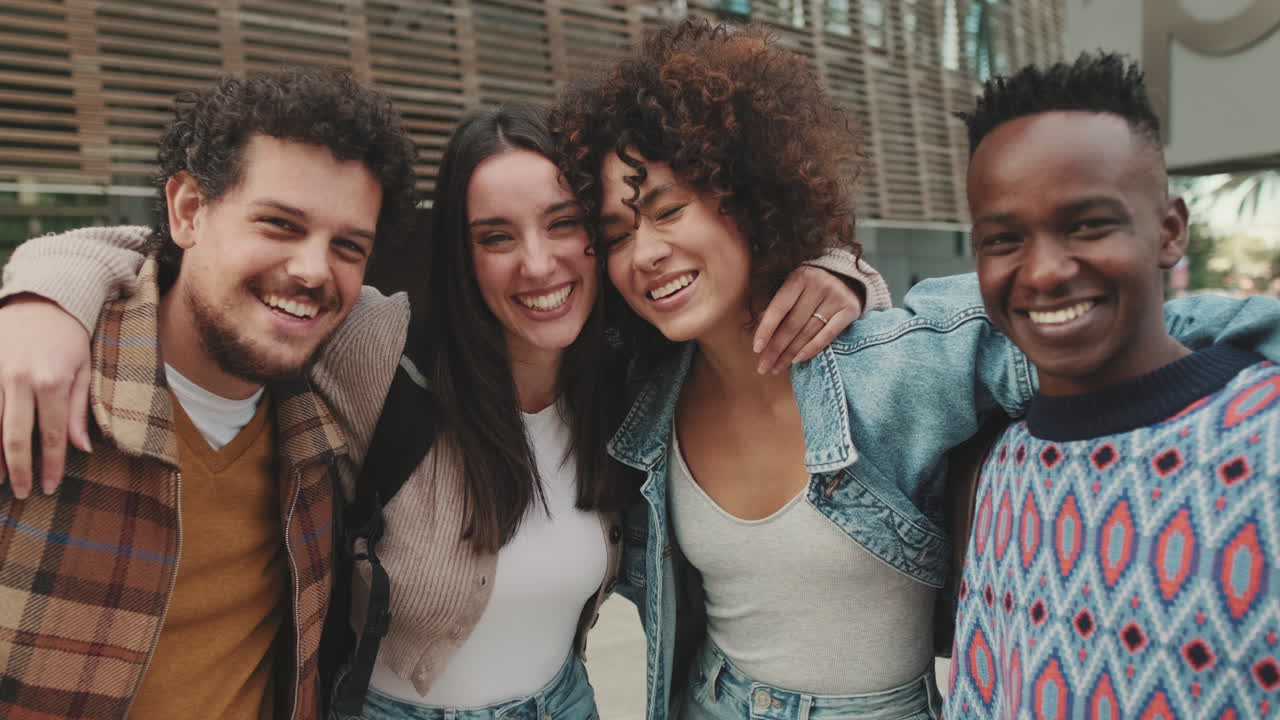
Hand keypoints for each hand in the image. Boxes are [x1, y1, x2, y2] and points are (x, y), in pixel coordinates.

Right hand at [0, 295, 92, 498]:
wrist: (42, 297)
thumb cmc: (69, 336)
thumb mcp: (84, 371)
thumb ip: (80, 411)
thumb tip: (81, 449)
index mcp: (52, 382)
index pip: (51, 435)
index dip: (50, 465)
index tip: (48, 487)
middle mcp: (19, 380)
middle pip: (15, 436)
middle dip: (19, 469)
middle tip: (22, 493)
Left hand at [753, 266, 864, 373]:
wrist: (849, 277)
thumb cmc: (812, 285)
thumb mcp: (794, 287)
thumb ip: (779, 305)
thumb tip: (761, 331)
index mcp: (800, 277)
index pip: (779, 308)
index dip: (766, 329)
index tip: (756, 349)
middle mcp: (819, 286)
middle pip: (793, 324)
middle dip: (776, 349)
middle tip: (764, 367)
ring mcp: (836, 298)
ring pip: (808, 332)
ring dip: (790, 354)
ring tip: (777, 367)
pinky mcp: (850, 310)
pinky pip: (828, 335)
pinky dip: (812, 349)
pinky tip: (797, 360)